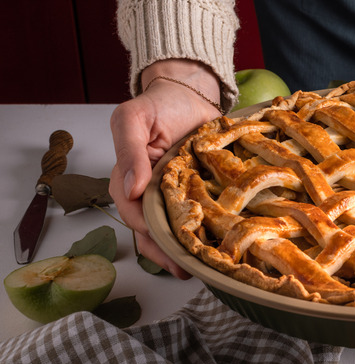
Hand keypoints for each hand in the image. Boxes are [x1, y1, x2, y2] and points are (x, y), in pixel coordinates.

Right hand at [109, 59, 222, 278]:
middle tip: (186, 270)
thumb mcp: (133, 119)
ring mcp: (172, 194)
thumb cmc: (159, 105)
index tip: (167, 245)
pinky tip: (216, 246)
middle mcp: (148, 192)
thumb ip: (129, 151)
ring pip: (173, 229)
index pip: (132, 213)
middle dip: (167, 253)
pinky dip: (203, 232)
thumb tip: (129, 189)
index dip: (147, 231)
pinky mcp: (195, 192)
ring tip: (202, 268)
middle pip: (152, 230)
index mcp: (128, 179)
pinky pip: (197, 216)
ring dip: (185, 250)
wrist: (189, 93)